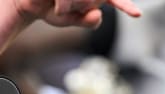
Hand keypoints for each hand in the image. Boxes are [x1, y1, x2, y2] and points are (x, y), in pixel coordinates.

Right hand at [14, 0, 140, 28]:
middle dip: (78, 9)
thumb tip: (98, 15)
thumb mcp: (69, 20)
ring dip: (67, 6)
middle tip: (63, 9)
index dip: (125, 6)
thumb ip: (86, 21)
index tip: (136, 14)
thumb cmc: (50, 9)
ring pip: (82, 0)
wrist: (29, 3)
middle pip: (93, 1)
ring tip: (57, 3)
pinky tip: (53, 0)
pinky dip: (60, 4)